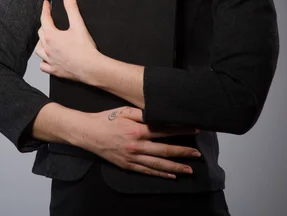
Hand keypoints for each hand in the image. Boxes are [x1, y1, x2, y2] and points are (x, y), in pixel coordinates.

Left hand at [35, 0, 99, 80]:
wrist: (90, 68)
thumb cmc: (85, 48)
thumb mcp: (78, 24)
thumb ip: (71, 6)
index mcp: (51, 35)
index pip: (45, 18)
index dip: (45, 9)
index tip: (46, 4)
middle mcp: (47, 48)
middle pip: (41, 33)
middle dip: (44, 25)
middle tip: (49, 20)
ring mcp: (50, 60)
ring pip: (39, 50)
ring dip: (41, 43)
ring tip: (45, 39)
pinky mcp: (54, 70)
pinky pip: (43, 66)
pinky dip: (44, 61)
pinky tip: (48, 59)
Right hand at [79, 106, 201, 178]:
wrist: (88, 133)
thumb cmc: (107, 119)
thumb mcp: (125, 110)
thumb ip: (143, 113)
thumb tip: (159, 114)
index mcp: (138, 129)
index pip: (165, 130)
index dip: (181, 130)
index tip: (194, 130)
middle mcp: (138, 145)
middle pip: (165, 150)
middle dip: (183, 152)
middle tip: (197, 154)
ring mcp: (133, 158)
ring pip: (158, 164)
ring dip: (176, 167)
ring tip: (189, 169)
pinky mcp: (128, 165)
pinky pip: (147, 171)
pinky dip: (160, 174)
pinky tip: (171, 175)